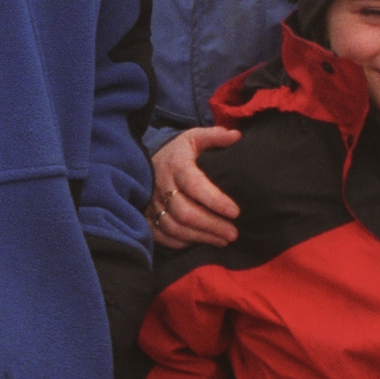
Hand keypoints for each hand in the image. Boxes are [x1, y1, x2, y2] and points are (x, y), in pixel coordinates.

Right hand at [149, 127, 242, 247]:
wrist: (143, 163)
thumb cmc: (176, 153)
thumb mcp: (193, 138)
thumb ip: (214, 136)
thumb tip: (236, 136)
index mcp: (176, 165)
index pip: (194, 185)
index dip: (214, 200)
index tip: (235, 212)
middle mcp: (162, 186)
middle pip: (185, 212)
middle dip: (211, 225)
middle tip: (234, 233)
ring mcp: (152, 204)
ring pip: (175, 227)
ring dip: (201, 237)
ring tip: (223, 240)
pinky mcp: (147, 217)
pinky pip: (162, 236)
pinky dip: (182, 243)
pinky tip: (200, 242)